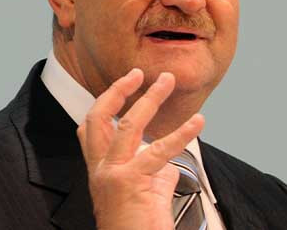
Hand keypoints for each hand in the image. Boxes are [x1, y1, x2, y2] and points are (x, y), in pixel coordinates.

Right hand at [77, 69, 204, 229]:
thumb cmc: (139, 228)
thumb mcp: (146, 195)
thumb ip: (155, 175)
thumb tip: (169, 163)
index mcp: (101, 171)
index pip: (88, 130)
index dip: (102, 103)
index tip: (122, 85)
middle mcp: (101, 170)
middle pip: (98, 118)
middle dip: (117, 90)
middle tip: (136, 72)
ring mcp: (113, 174)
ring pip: (128, 124)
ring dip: (151, 97)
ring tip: (167, 80)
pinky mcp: (130, 181)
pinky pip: (160, 150)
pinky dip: (183, 133)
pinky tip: (198, 122)